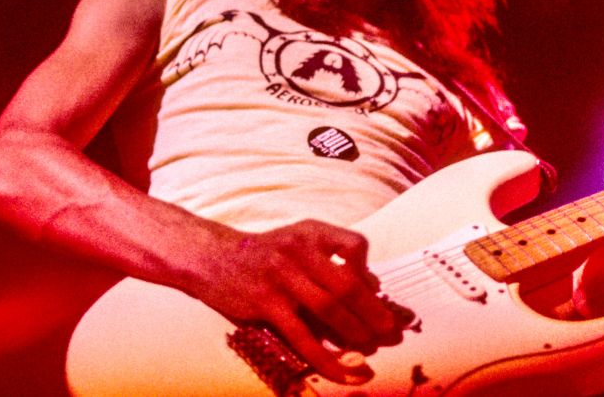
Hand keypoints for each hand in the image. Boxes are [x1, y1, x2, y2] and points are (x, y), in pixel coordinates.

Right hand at [191, 219, 401, 383]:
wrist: (212, 256)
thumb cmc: (264, 253)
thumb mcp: (298, 241)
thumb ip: (331, 257)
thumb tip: (373, 284)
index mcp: (312, 232)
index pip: (355, 245)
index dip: (370, 270)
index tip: (376, 291)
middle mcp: (299, 250)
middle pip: (348, 284)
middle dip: (374, 312)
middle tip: (392, 331)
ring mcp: (282, 276)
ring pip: (329, 309)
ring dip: (354, 332)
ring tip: (370, 348)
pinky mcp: (266, 302)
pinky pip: (302, 335)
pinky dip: (325, 356)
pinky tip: (340, 371)